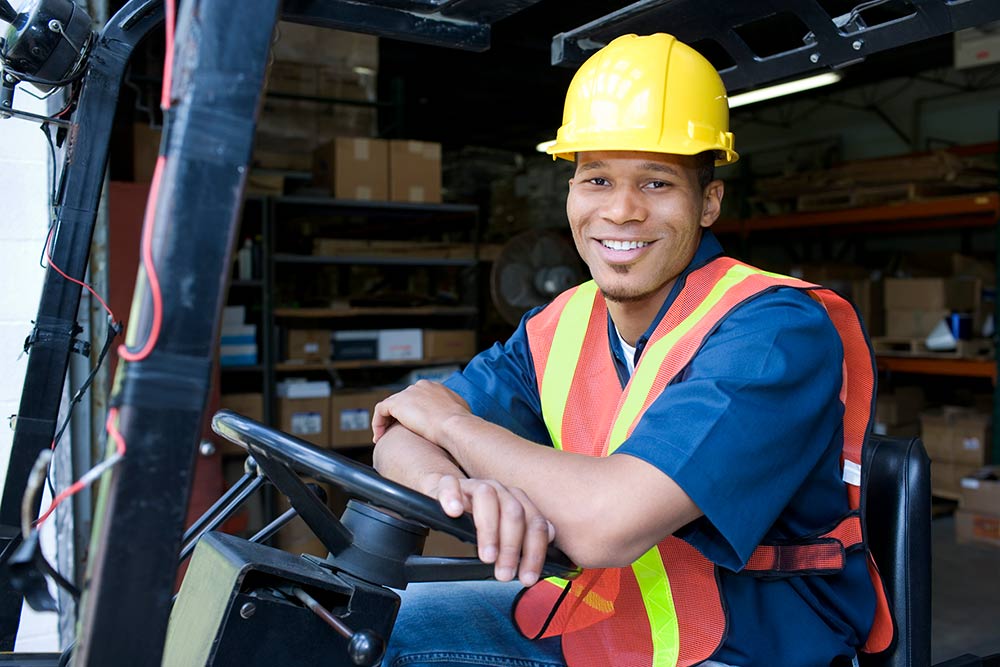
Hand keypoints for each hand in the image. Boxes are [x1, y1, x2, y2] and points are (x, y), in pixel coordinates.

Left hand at [371, 380, 470, 443]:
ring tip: (385, 437)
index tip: (412, 427)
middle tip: (396, 433)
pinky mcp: (397, 403)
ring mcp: (408, 393)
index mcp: (435, 387)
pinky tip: (380, 437)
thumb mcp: (461, 412)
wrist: (454, 425)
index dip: (412, 413)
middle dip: (398, 417)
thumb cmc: (461, 423)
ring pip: (390, 406)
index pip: (417, 398)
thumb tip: (455, 418)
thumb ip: (453, 411)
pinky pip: (381, 411)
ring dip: (386, 421)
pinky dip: (378, 423)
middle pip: (403, 401)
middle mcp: (420, 386)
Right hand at [431, 474, 554, 586]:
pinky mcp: (447, 484)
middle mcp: (499, 491)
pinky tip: (454, 512)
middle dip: (511, 546)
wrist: (451, 495)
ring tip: (487, 556)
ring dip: (488, 529)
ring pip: (486, 497)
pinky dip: (452, 497)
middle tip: (504, 573)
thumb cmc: (480, 517)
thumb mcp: (506, 529)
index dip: (534, 552)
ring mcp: (473, 486)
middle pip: (513, 512)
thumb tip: (550, 538)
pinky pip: (450, 485)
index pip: (535, 523)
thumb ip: (528, 535)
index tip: (527, 578)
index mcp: (517, 501)